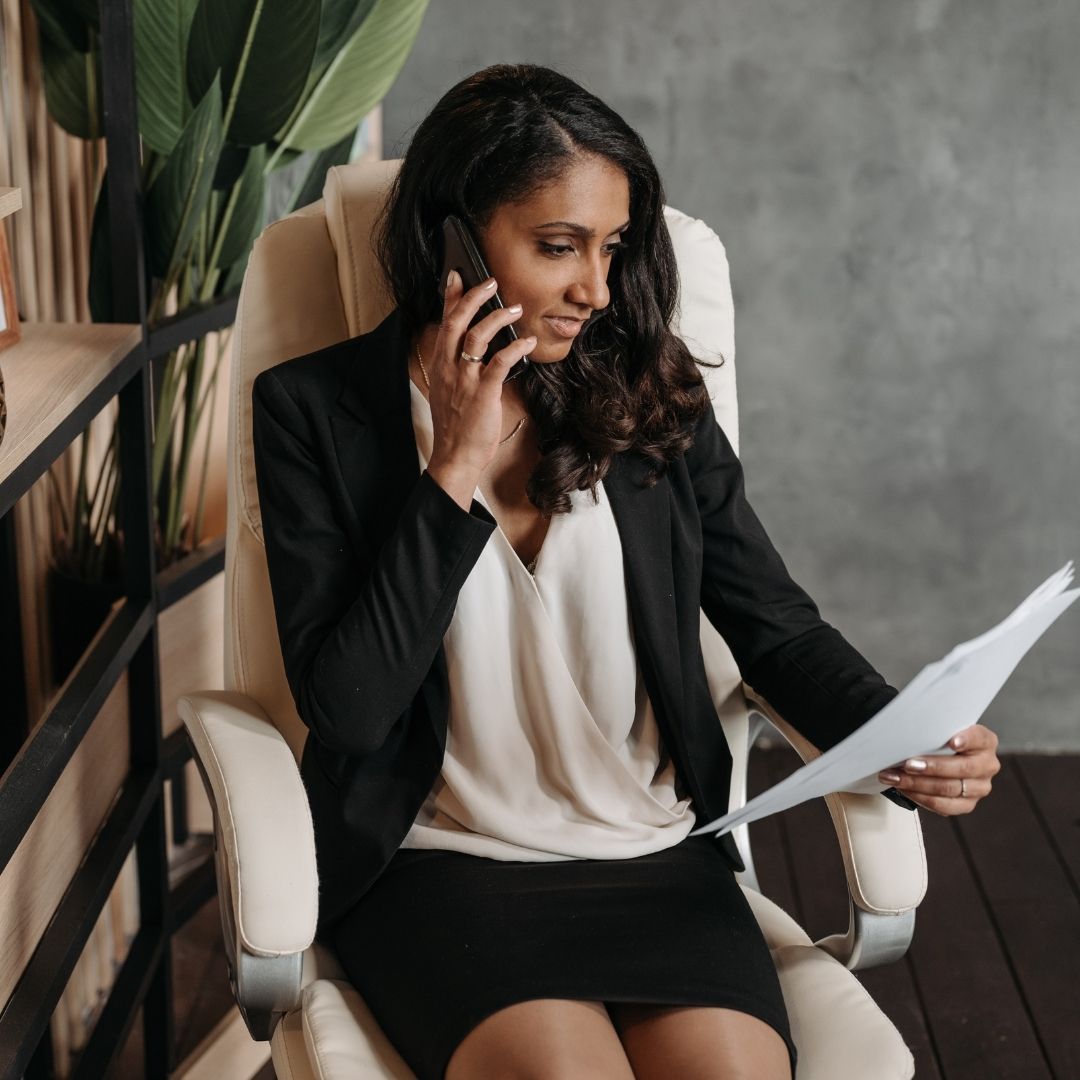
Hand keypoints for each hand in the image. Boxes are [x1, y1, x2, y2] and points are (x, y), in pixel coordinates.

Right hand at [425, 270, 535, 478]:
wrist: (455, 456)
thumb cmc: (456, 426)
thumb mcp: (449, 391)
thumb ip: (456, 368)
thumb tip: (475, 349)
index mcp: (439, 365)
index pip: (443, 323)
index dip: (450, 297)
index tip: (457, 275)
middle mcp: (448, 368)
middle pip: (456, 321)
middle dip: (474, 297)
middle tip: (491, 282)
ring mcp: (465, 380)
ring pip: (477, 336)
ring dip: (497, 318)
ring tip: (515, 309)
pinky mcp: (483, 393)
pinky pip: (500, 362)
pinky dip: (515, 348)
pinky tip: (527, 342)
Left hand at [878, 724, 1000, 814]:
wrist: (945, 757)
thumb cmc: (941, 741)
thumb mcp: (942, 730)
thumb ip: (935, 731)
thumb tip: (908, 734)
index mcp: (985, 742)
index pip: (979, 738)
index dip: (966, 740)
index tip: (952, 742)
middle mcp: (987, 765)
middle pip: (963, 768)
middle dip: (932, 766)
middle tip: (908, 764)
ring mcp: (979, 787)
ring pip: (950, 788)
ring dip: (918, 784)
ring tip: (896, 777)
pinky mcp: (967, 804)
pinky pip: (944, 805)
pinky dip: (920, 797)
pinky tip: (905, 789)